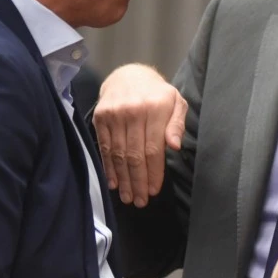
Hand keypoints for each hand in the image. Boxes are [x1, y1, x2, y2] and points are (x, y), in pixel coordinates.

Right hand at [93, 64, 186, 207]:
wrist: (128, 76)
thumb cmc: (157, 94)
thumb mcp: (176, 102)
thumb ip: (177, 124)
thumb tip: (176, 146)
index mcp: (155, 108)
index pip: (153, 148)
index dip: (154, 172)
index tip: (154, 190)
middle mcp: (133, 111)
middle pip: (135, 155)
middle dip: (138, 181)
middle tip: (140, 201)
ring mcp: (114, 115)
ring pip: (119, 154)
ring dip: (123, 179)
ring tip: (128, 197)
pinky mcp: (100, 118)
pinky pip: (105, 147)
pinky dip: (109, 168)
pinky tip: (114, 182)